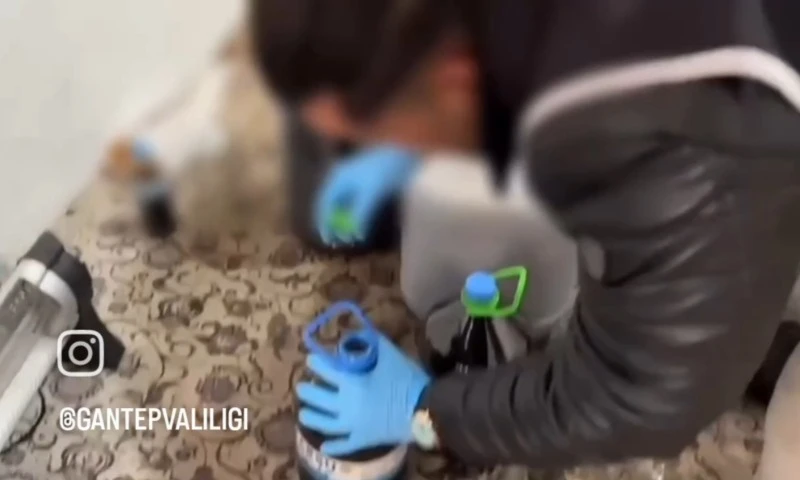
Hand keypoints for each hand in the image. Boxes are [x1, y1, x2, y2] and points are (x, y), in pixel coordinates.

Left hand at [296, 334, 430, 455]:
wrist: (425, 409)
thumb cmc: (407, 380)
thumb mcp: (391, 355)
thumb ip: (374, 341)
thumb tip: (362, 330)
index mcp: (352, 384)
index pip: (327, 372)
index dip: (316, 364)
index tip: (310, 360)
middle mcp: (346, 406)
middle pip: (320, 399)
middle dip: (308, 392)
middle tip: (301, 387)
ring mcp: (354, 426)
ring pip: (325, 424)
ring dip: (312, 418)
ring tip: (303, 413)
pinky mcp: (364, 440)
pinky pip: (345, 445)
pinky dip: (333, 446)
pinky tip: (324, 446)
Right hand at [315, 145, 418, 244]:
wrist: (408, 148)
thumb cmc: (386, 168)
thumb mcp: (372, 192)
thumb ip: (362, 213)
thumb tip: (354, 235)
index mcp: (339, 179)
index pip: (324, 205)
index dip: (324, 223)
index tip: (330, 241)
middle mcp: (345, 178)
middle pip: (335, 205)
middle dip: (337, 224)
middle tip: (343, 242)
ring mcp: (359, 178)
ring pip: (348, 203)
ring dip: (350, 220)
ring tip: (356, 235)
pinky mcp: (374, 180)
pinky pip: (362, 200)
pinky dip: (361, 213)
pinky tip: (369, 221)